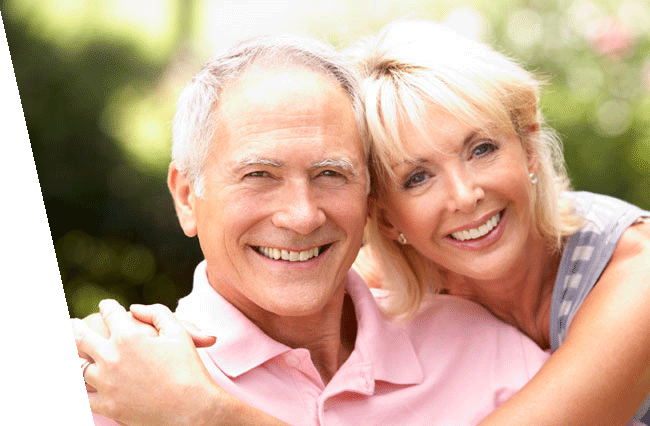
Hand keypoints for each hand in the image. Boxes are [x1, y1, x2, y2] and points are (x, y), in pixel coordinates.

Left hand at [72, 300, 222, 425]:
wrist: (192, 409)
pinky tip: (79, 384)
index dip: (107, 306)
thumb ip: (156, 312)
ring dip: (76, 359)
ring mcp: (106, 383)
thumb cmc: (188, 368)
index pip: (109, 313)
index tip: (106, 306)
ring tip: (72, 354)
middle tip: (73, 323)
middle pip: (81, 337)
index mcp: (129, 336)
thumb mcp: (178, 331)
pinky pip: (84, 396)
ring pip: (78, 368)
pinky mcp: (107, 406)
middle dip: (76, 327)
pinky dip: (81, 389)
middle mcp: (111, 357)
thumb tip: (134, 308)